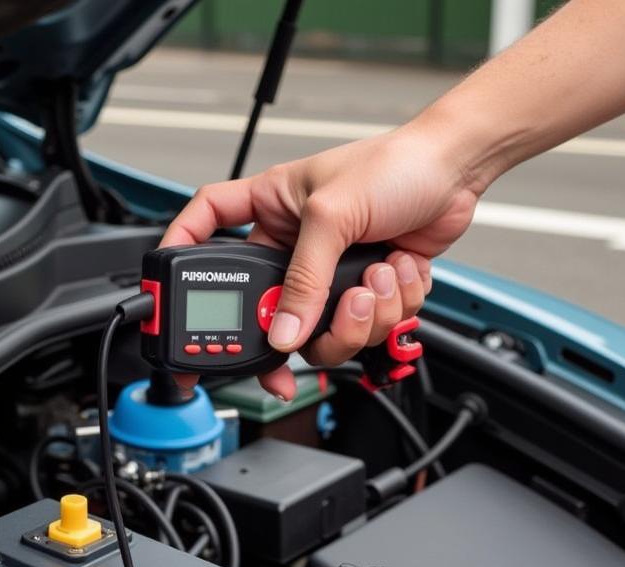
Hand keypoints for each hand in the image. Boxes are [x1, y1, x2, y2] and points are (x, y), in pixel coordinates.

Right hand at [160, 125, 479, 397]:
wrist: (457, 172)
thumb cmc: (396, 165)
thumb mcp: (334, 214)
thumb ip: (304, 279)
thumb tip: (282, 333)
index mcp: (271, 210)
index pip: (206, 226)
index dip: (179, 255)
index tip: (167, 290)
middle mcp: (296, 248)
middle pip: (269, 313)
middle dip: (297, 332)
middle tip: (302, 343)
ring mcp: (330, 275)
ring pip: (322, 333)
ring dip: (358, 317)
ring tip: (377, 281)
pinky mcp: (365, 293)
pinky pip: (365, 327)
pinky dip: (390, 306)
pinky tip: (399, 270)